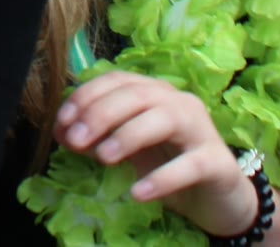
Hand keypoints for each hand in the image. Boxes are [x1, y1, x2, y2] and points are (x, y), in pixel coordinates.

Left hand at [55, 72, 254, 237]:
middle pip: (137, 95)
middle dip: (100, 113)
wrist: (217, 198)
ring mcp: (201, 130)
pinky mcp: (216, 162)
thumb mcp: (127, 150)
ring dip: (128, 135)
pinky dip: (163, 178)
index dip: (86, 96)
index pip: (117, 81)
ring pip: (164, 119)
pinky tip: (138, 192)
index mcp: (154, 93)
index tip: (62, 121)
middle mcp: (178, 102)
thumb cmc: (168, 165)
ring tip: (103, 158)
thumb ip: (96, 138)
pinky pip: (190, 165)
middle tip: (75, 139)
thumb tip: (61, 133)